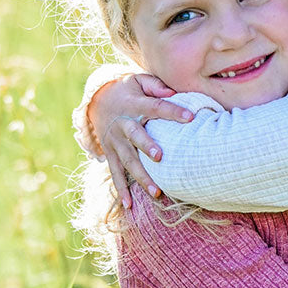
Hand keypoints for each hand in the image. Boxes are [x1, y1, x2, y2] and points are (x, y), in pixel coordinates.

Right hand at [89, 74, 190, 206]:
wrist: (97, 100)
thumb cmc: (128, 91)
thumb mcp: (137, 80)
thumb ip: (155, 85)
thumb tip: (171, 92)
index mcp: (134, 105)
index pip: (156, 108)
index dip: (172, 112)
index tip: (191, 117)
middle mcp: (123, 125)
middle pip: (135, 137)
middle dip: (147, 147)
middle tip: (160, 158)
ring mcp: (115, 142)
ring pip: (128, 162)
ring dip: (141, 177)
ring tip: (156, 193)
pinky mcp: (110, 154)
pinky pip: (115, 174)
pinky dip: (121, 191)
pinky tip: (129, 206)